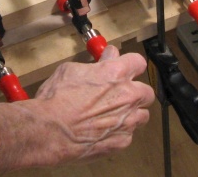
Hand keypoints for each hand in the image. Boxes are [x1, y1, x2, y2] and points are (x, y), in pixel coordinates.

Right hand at [0, 46, 153, 172]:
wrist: (49, 131)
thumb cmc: (56, 99)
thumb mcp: (71, 70)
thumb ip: (96, 64)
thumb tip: (107, 56)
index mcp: (116, 73)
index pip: (139, 62)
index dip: (131, 65)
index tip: (125, 68)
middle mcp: (127, 96)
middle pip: (147, 92)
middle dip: (136, 92)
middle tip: (121, 94)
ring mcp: (127, 120)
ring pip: (142, 115)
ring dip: (131, 114)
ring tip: (113, 115)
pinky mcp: (122, 141)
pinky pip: (128, 135)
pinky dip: (119, 133)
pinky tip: (103, 131)